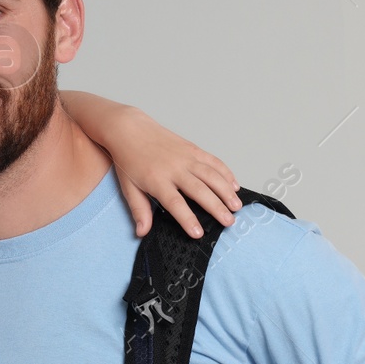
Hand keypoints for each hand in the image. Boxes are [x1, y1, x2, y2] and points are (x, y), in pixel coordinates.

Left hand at [103, 107, 240, 238]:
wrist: (129, 130)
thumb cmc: (129, 159)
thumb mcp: (128, 188)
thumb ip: (139, 210)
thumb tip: (142, 232)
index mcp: (157, 181)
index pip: (175, 204)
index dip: (188, 219)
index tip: (198, 233)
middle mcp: (174, 169)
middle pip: (200, 190)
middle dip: (216, 207)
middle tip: (229, 222)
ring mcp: (185, 158)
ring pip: (211, 175)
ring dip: (226, 191)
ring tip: (236, 206)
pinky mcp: (192, 149)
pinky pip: (213, 161)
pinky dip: (226, 173)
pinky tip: (234, 185)